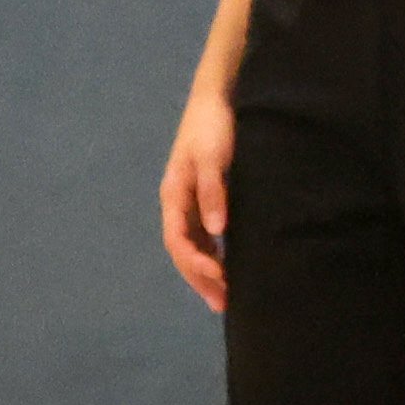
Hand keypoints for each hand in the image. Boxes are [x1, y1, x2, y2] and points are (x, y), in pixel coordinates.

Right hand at [161, 86, 235, 311]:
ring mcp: (188, 201)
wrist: (215, 99)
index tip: (221, 284)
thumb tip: (217, 231)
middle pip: (184, 250)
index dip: (197, 267)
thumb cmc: (214, 126)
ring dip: (207, 270)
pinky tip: (229, 265)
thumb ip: (214, 192)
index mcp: (174, 196)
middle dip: (201, 279)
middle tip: (224, 304)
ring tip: (226, 294)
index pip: (180, 243)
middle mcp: (178, 203)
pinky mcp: (203, 196)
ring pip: (193, 245)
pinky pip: (203, 234)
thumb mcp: (214, 157)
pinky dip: (213, 253)